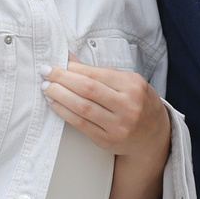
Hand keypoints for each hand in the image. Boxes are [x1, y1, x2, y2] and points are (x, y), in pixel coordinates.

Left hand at [43, 61, 167, 161]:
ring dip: (60, 95)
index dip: (74, 69)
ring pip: (82, 107)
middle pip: (88, 89)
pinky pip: (81, 124)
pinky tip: (54, 104)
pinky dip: (64, 112)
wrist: (153, 135)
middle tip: (46, 72)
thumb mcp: (126, 82)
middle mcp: (128, 105)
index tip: (58, 64)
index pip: (97, 74)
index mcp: (133, 85)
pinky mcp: (108, 140)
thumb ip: (98, 71)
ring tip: (47, 87)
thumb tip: (69, 58)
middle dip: (63, 79)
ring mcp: (118, 125)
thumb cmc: (137, 102)